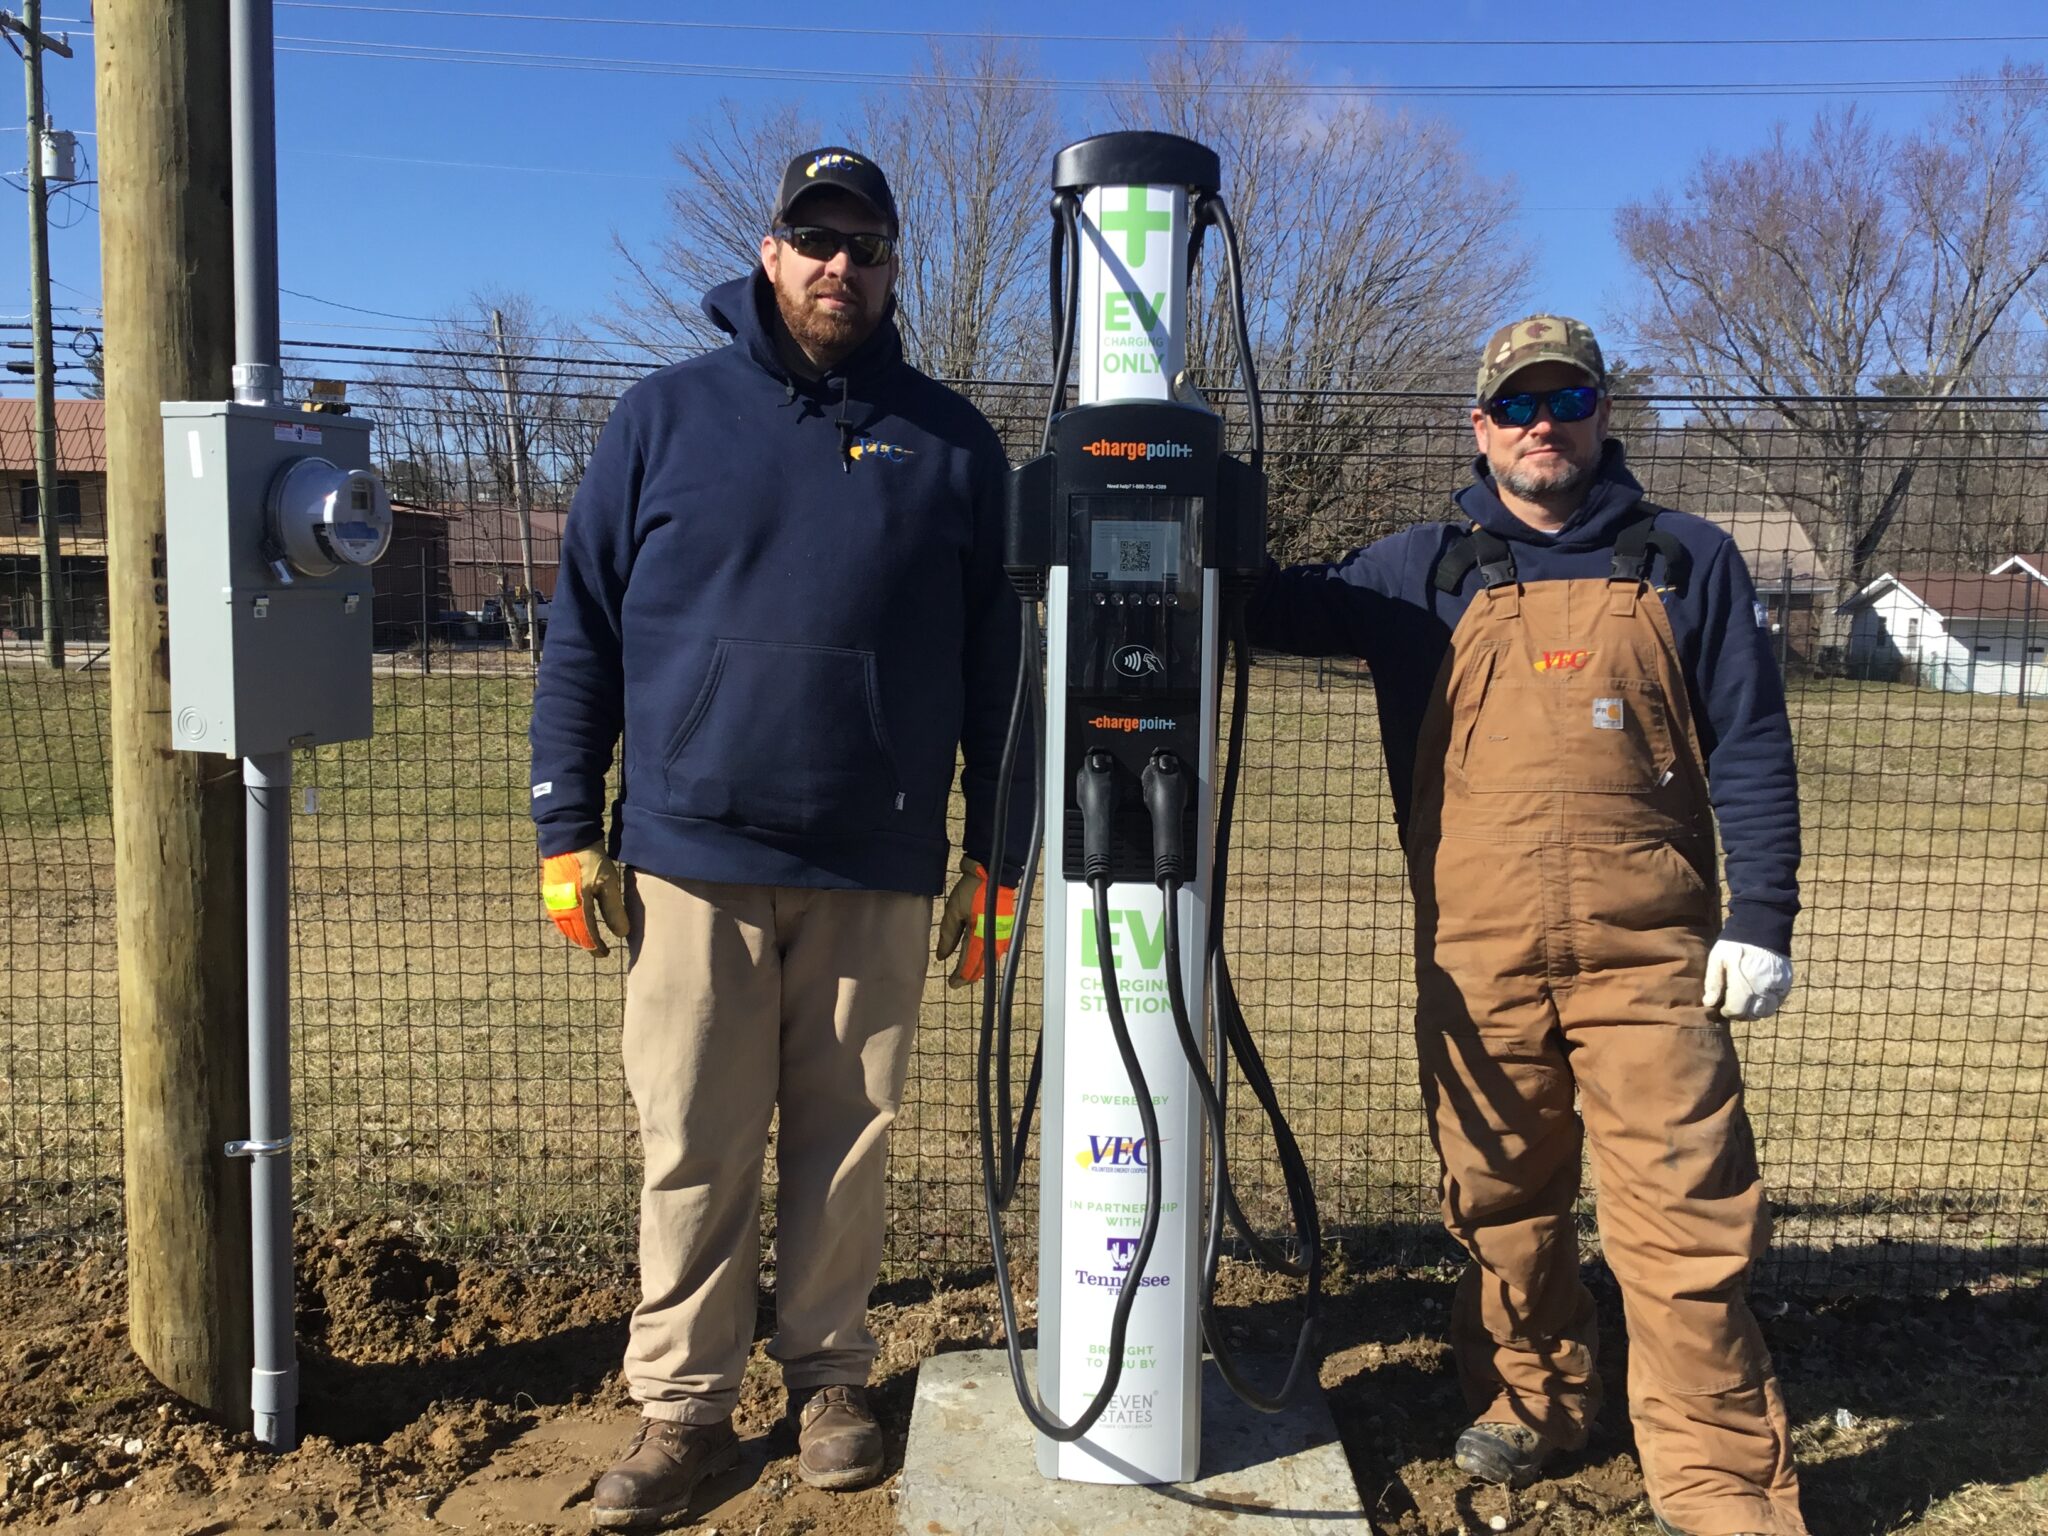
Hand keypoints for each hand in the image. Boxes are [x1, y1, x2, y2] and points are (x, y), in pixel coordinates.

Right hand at [541, 845, 629, 956]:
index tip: (605, 954)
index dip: (596, 947)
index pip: (587, 936)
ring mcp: (553, 901)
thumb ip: (614, 910)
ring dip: (576, 934)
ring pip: (565, 926)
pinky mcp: (550, 892)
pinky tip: (576, 922)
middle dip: (586, 943)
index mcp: (576, 909)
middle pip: (574, 934)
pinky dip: (569, 923)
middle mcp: (561, 908)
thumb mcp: (608, 884)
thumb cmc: (591, 860)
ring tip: (588, 938)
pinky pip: (559, 916)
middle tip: (598, 950)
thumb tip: (621, 934)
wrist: (568, 838)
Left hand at [935, 854, 1015, 988]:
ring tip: (965, 971)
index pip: (969, 964)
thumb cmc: (972, 889)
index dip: (960, 977)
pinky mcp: (1005, 929)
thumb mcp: (953, 912)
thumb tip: (942, 957)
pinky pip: (995, 950)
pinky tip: (978, 957)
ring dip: (978, 967)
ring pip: (989, 959)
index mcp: (981, 936)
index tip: (951, 983)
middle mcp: (994, 939)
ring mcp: (1002, 935)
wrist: (992, 872)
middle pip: (982, 966)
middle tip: (956, 981)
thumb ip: (948, 937)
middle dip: (969, 975)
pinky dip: (985, 957)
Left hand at [1702, 938, 1792, 1020]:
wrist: (1761, 927)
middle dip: (1740, 1013)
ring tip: (1745, 1001)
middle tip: (1733, 1004)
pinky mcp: (1786, 983)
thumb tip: (1709, 1003)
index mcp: (1744, 984)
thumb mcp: (1717, 959)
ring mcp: (1777, 987)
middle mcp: (1763, 989)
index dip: (1727, 1012)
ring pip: (1766, 1011)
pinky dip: (1767, 1003)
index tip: (1722, 1007)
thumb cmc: (1734, 944)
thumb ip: (1713, 983)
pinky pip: (1777, 1002)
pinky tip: (1757, 994)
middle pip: (1752, 1014)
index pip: (1736, 1011)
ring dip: (1754, 1011)